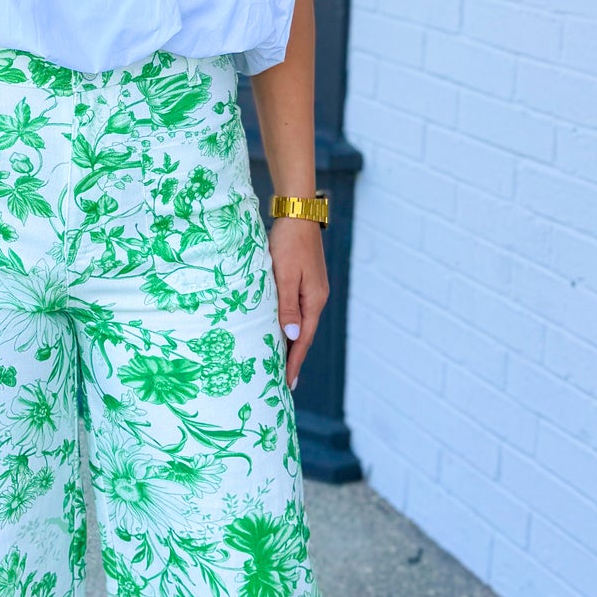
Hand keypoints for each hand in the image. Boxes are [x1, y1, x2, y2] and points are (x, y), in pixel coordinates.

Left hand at [269, 216, 327, 389]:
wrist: (297, 213)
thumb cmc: (289, 242)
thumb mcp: (285, 275)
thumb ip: (287, 306)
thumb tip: (292, 337)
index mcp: (313, 300)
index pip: (303, 339)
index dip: (294, 362)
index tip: (287, 383)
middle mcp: (316, 298)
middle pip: (304, 335)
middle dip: (294, 358)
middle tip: (283, 382)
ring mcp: (312, 290)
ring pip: (300, 324)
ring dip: (291, 343)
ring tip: (280, 363)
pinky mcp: (305, 282)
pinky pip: (297, 311)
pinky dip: (290, 326)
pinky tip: (281, 331)